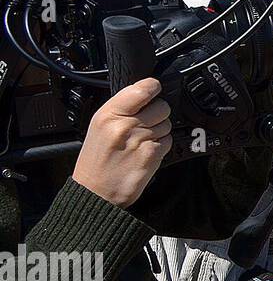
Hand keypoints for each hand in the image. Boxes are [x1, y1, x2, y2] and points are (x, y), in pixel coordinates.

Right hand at [72, 78, 172, 207]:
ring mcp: (140, 139)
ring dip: (160, 131)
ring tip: (141, 141)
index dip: (153, 87)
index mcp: (109, 114)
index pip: (142, 89)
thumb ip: (121, 108)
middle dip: (158, 113)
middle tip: (145, 123)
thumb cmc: (96, 160)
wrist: (96, 192)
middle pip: (161, 106)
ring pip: (167, 124)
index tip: (154, 89)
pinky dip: (161, 146)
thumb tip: (144, 94)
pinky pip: (168, 140)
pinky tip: (145, 152)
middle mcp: (125, 124)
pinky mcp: (152, 154)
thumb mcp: (99, 126)